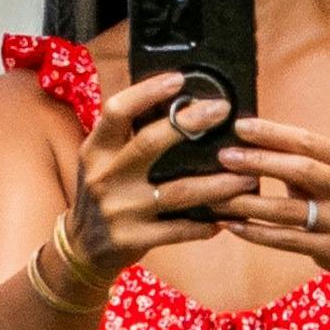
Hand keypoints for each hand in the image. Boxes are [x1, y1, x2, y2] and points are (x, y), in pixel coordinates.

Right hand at [52, 68, 243, 282]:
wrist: (82, 251)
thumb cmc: (103, 197)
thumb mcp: (101, 163)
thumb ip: (127, 138)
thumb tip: (175, 104)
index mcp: (96, 151)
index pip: (116, 111)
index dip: (146, 92)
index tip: (178, 79)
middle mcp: (105, 177)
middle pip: (150, 142)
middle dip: (190, 123)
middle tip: (222, 110)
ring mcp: (120, 210)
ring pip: (179, 191)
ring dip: (218, 184)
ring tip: (248, 177)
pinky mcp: (133, 239)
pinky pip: (179, 230)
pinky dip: (206, 224)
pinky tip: (227, 218)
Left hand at [196, 111, 329, 281]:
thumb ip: (302, 158)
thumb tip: (247, 140)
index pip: (308, 141)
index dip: (272, 133)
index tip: (239, 127)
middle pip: (301, 170)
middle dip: (259, 161)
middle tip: (224, 157)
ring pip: (288, 210)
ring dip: (248, 203)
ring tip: (217, 197)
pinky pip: (286, 239)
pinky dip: (256, 232)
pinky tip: (232, 226)